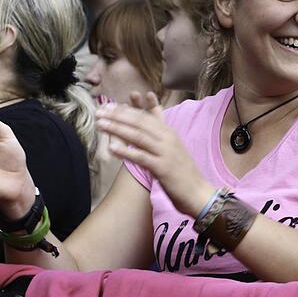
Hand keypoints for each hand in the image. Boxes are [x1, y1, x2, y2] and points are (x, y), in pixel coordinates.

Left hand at [95, 91, 213, 216]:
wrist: (197, 192)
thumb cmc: (182, 171)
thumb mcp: (172, 148)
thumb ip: (159, 135)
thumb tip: (146, 127)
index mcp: (169, 132)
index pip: (145, 115)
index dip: (126, 109)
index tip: (109, 105)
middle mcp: (168, 138)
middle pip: (139, 122)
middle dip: (118, 115)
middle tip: (100, 111)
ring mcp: (165, 152)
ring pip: (138, 136)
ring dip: (117, 129)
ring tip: (100, 124)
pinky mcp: (162, 167)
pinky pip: (141, 157)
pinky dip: (126, 152)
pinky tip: (111, 148)